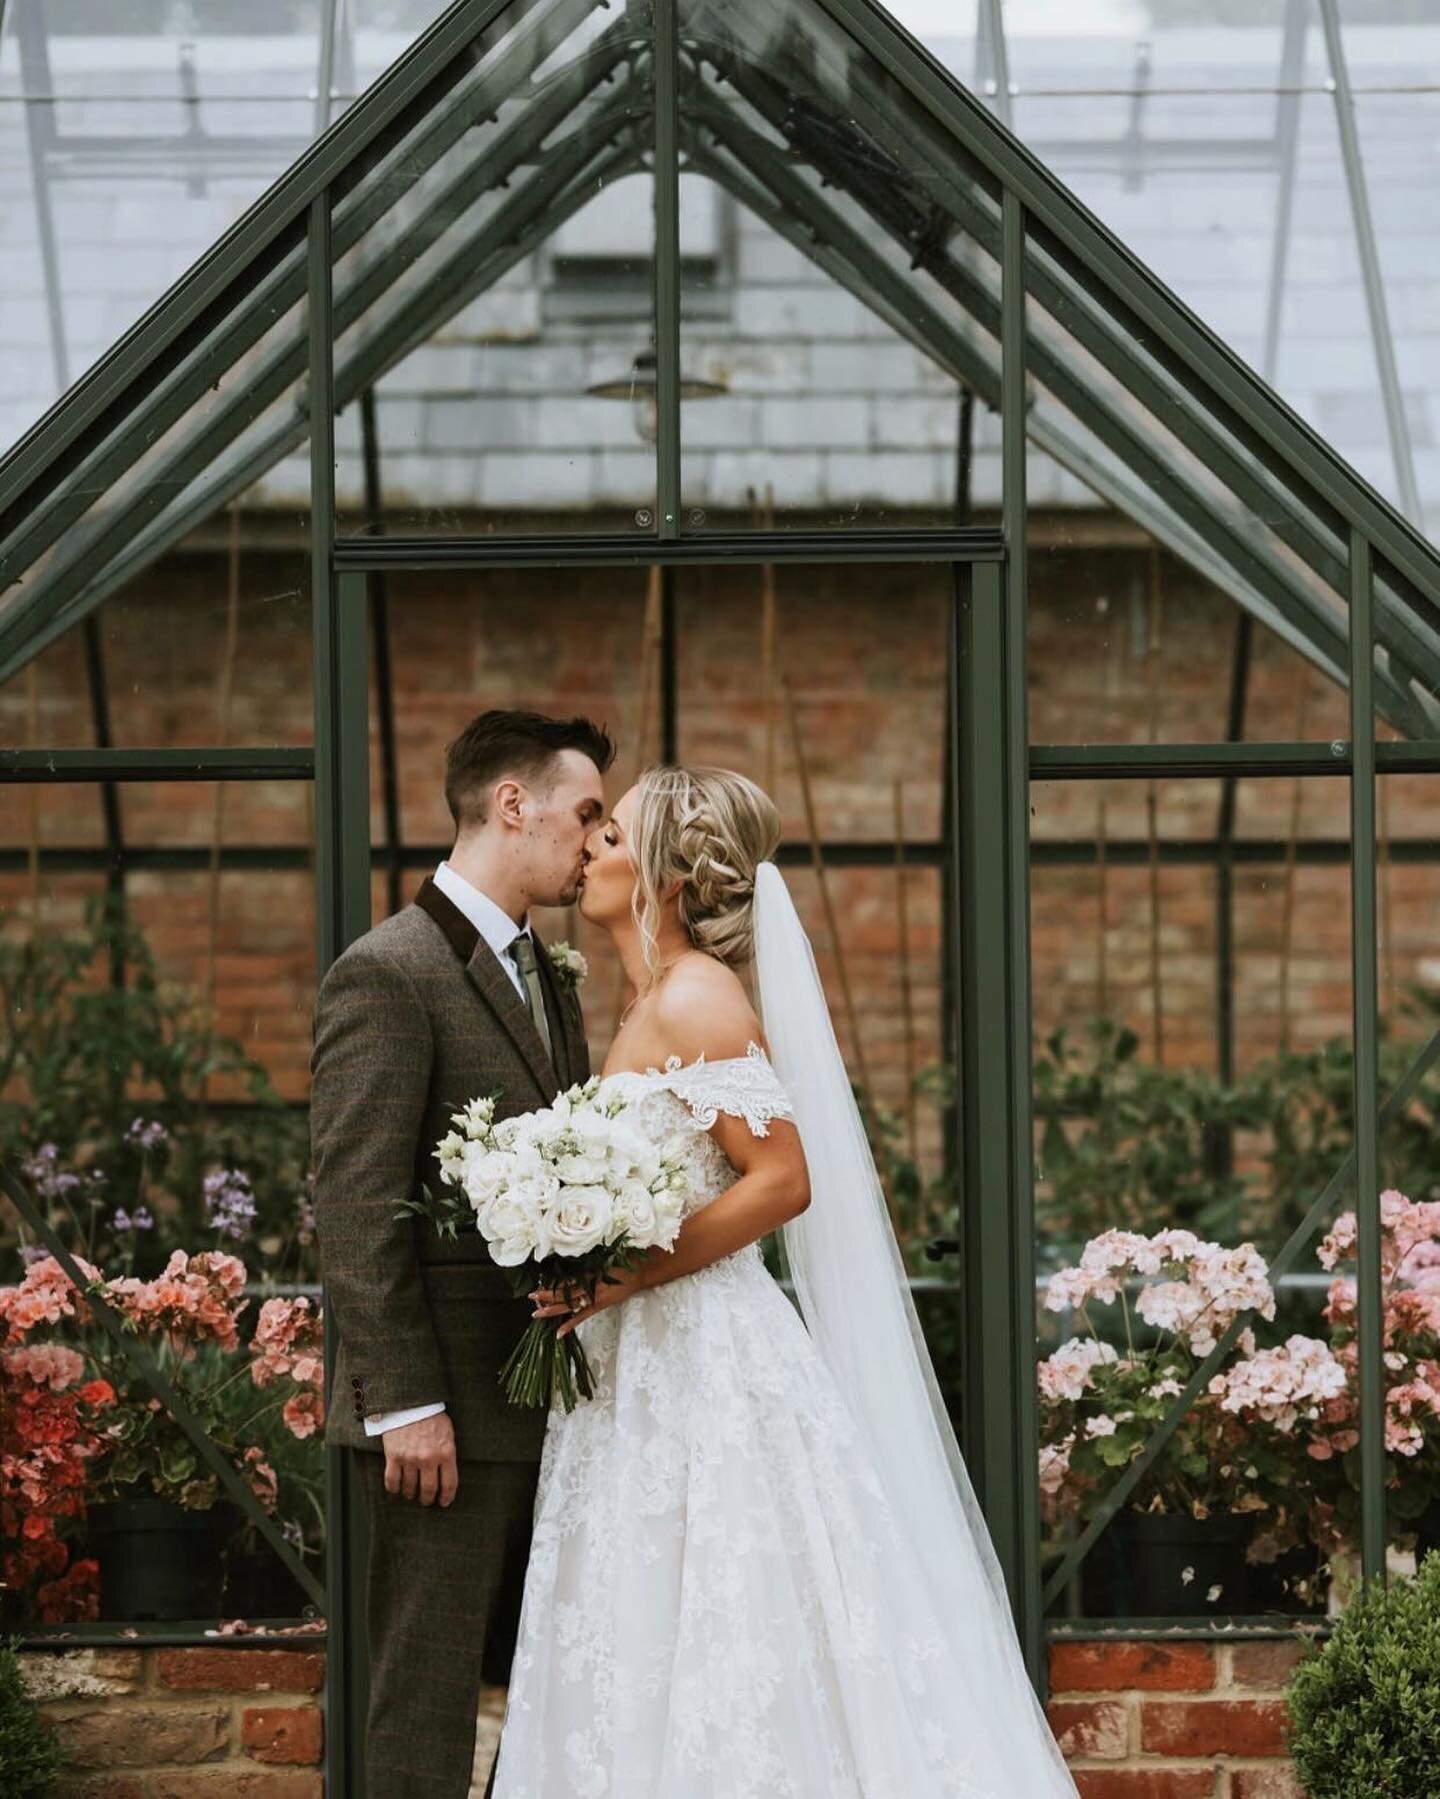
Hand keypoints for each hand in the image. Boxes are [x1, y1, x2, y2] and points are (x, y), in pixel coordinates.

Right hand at [382, 1409, 458, 1506]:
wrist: (411, 1402)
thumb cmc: (431, 1417)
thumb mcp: (448, 1433)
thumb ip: (448, 1454)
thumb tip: (447, 1475)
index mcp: (446, 1452)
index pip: (449, 1485)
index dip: (446, 1498)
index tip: (443, 1502)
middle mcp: (428, 1458)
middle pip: (428, 1491)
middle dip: (427, 1500)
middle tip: (426, 1501)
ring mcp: (410, 1458)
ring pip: (409, 1489)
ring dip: (411, 1494)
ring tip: (411, 1493)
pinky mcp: (394, 1456)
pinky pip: (392, 1482)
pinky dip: (394, 1489)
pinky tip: (397, 1488)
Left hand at [530, 1260, 652, 1336]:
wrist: (640, 1273)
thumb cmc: (623, 1261)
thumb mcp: (603, 1258)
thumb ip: (587, 1262)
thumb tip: (569, 1263)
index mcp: (590, 1273)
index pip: (567, 1282)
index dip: (551, 1286)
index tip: (537, 1287)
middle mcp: (591, 1287)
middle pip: (565, 1294)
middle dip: (547, 1297)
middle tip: (531, 1299)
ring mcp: (595, 1298)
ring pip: (570, 1306)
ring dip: (553, 1310)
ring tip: (537, 1314)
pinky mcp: (600, 1306)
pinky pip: (582, 1317)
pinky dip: (570, 1325)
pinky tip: (558, 1333)